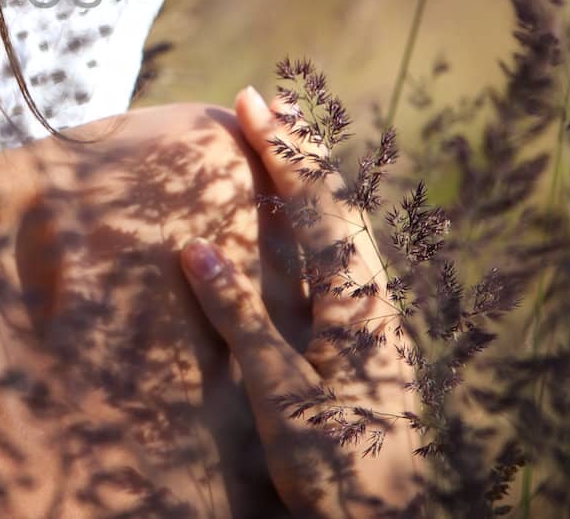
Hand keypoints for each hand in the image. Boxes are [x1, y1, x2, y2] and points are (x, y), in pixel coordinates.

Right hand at [178, 86, 423, 517]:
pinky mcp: (363, 348)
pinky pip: (336, 263)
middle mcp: (372, 303)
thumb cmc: (337, 468)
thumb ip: (242, 320)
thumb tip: (197, 247)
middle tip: (263, 105)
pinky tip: (295, 231)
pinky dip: (310, 226)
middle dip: (298, 153)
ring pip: (340, 233)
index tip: (249, 101)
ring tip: (280, 149)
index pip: (317, 207)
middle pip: (337, 208)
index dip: (283, 151)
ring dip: (307, 185)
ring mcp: (372, 325)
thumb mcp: (281, 396)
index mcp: (357, 305)